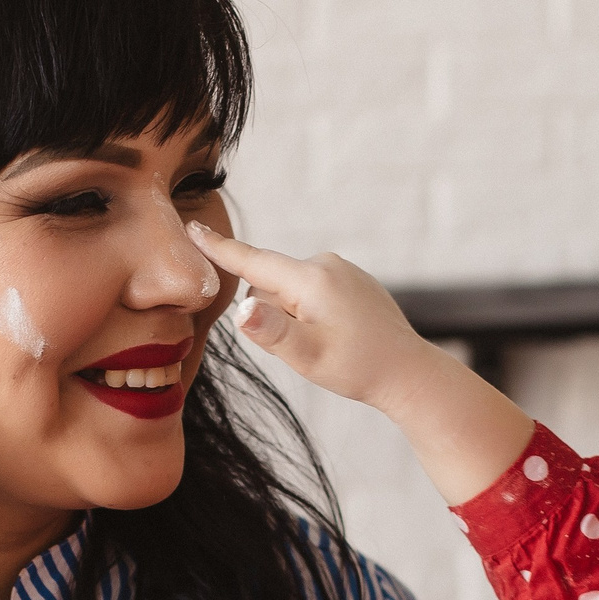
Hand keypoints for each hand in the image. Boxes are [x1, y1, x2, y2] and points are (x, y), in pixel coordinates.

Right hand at [189, 223, 535, 504]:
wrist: (407, 372)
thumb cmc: (356, 368)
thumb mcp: (308, 357)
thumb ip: (271, 332)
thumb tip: (241, 309)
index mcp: (310, 279)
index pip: (253, 261)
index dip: (219, 249)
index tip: (191, 227)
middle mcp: (325, 264)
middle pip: (269, 284)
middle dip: (271, 313)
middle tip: (304, 348)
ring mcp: (340, 269)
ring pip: (289, 289)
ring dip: (292, 316)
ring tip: (324, 344)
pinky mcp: (350, 278)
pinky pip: (311, 292)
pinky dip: (310, 312)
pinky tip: (337, 335)